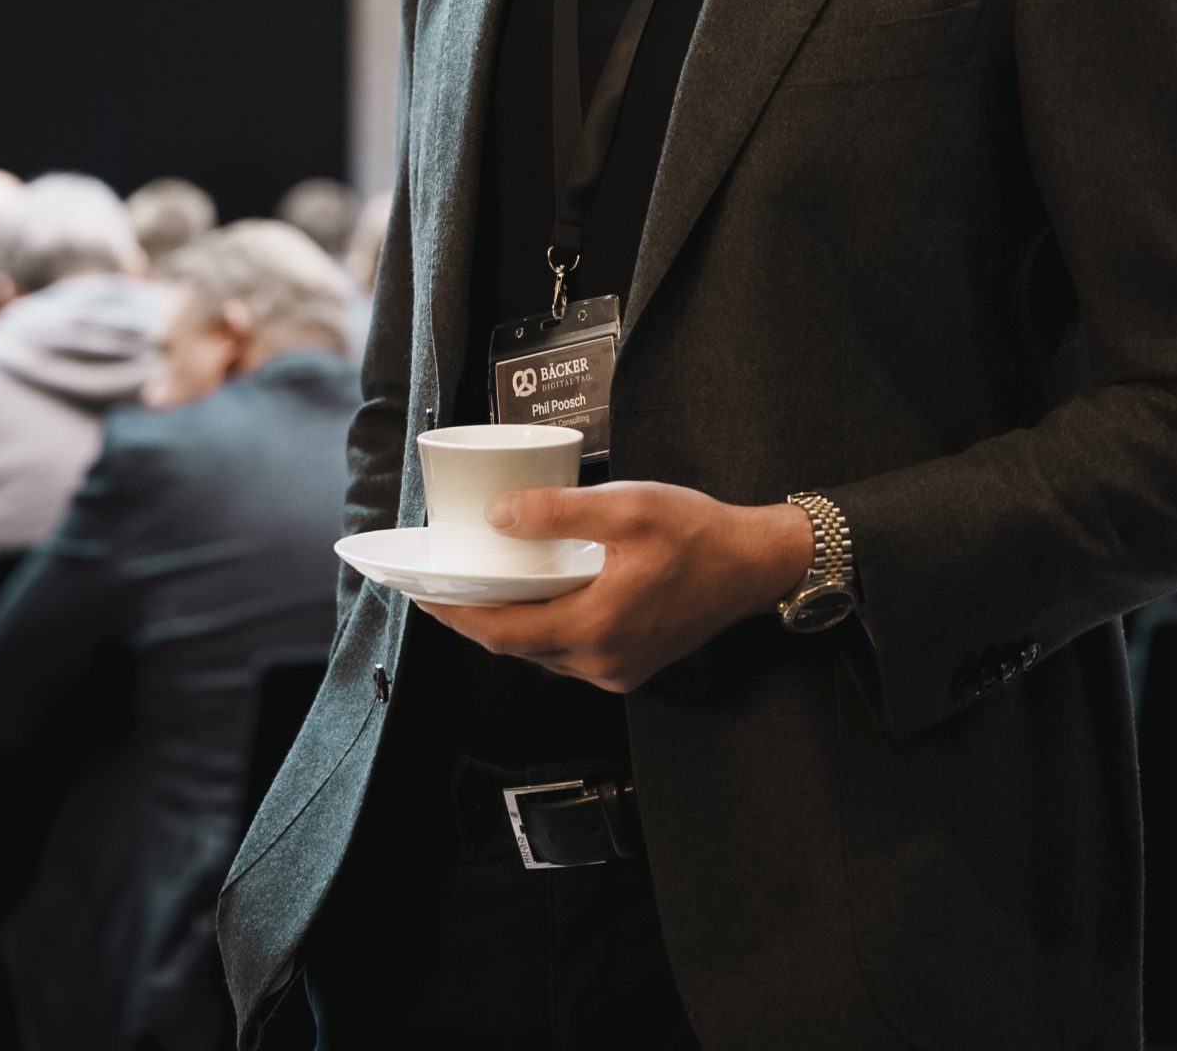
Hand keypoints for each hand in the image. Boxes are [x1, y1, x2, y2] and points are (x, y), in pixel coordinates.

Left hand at [414, 481, 813, 693]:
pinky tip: (539, 597)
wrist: (753, 565)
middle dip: (475, 617)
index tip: (423, 593)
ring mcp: (617, 670)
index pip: (502, 632)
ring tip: (484, 587)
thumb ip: (558, 513)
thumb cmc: (697, 533)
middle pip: (517, 646)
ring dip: (510, 623)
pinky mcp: (630, 666)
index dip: (456, 615)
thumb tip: (499, 517)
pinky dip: (545, 627)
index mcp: (595, 626)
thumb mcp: (626, 506)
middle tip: (443, 586)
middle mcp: (602, 662)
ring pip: (543, 653)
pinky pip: (570, 653)